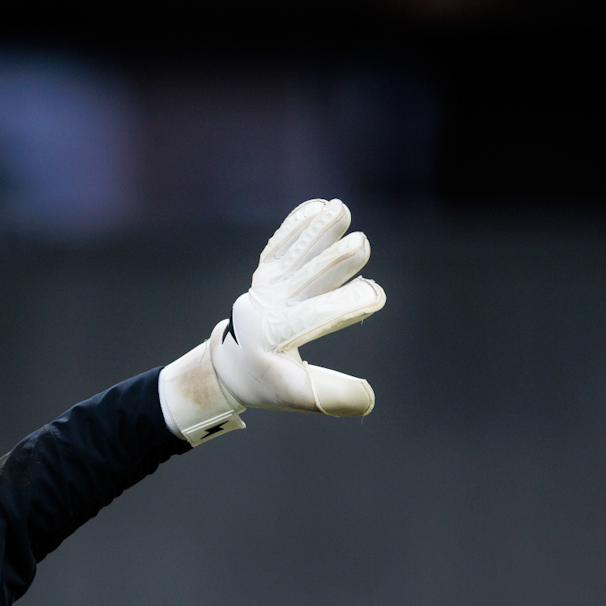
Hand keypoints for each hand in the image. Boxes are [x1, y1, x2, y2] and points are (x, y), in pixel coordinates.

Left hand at [158, 199, 386, 443]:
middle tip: (361, 244)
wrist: (230, 364)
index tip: (374, 295)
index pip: (312, 319)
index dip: (343, 306)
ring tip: (340, 210)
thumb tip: (368, 399)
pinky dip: (296, 226)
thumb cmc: (270, 383)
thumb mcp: (299, 395)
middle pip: (303, 280)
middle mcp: (266, 307)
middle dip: (332, 262)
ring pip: (292, 256)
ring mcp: (264, 286)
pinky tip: (317, 206)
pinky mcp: (265, 273)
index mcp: (274, 338)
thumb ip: (332, 397)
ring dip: (315, 232)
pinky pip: (279, 247)